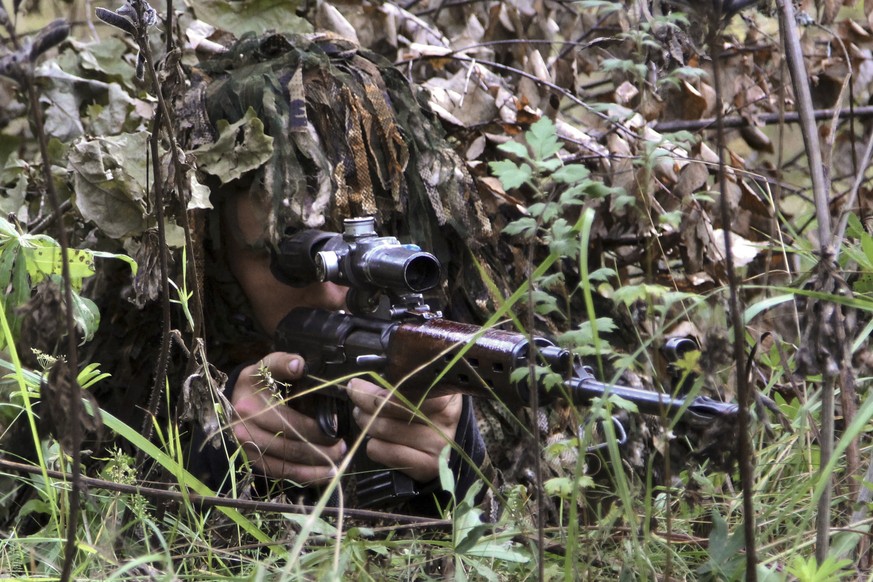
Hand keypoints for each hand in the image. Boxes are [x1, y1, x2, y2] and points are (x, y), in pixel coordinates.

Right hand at [229, 352, 345, 483]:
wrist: (233, 400)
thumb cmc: (257, 382)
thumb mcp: (265, 365)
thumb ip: (281, 362)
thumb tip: (299, 365)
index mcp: (251, 403)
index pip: (287, 420)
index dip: (314, 427)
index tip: (335, 424)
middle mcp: (245, 427)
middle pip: (289, 442)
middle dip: (320, 446)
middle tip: (343, 445)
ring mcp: (247, 446)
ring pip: (286, 460)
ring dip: (316, 463)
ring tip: (338, 459)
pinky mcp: (252, 461)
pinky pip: (280, 473)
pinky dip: (305, 476)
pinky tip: (325, 474)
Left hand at [347, 378, 461, 482]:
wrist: (458, 443)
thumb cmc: (436, 410)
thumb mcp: (428, 390)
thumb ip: (402, 384)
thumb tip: (364, 385)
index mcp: (446, 396)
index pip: (404, 392)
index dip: (376, 390)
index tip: (358, 386)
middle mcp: (445, 422)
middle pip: (390, 410)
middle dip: (364, 402)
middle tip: (356, 397)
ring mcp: (437, 447)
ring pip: (382, 430)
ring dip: (365, 422)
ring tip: (363, 416)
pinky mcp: (426, 467)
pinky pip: (383, 452)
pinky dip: (372, 444)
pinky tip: (375, 439)